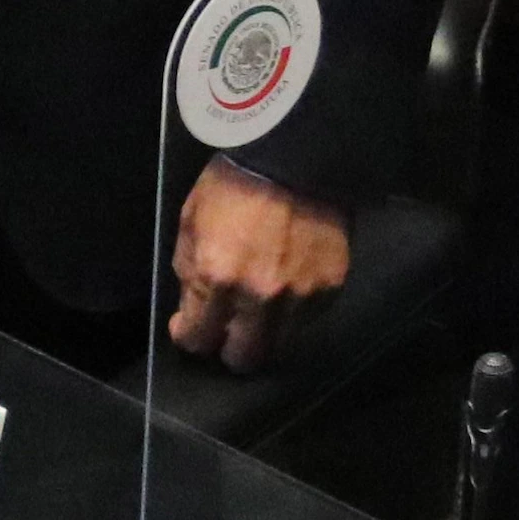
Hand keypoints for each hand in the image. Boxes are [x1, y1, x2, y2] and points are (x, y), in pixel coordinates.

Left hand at [166, 159, 348, 371]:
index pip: (198, 338)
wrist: (295, 161)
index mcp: (216, 276)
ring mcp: (299, 298)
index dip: (189, 337)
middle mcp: (259, 296)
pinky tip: (284, 289)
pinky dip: (291, 314)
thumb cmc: (233, 185)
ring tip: (255, 313)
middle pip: (244, 358)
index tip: (188, 328)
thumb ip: (189, 268)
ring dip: (263, 335)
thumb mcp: (191, 220)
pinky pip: (306, 321)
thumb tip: (191, 305)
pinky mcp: (329, 291)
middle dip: (228, 349)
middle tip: (224, 330)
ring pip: (279, 346)